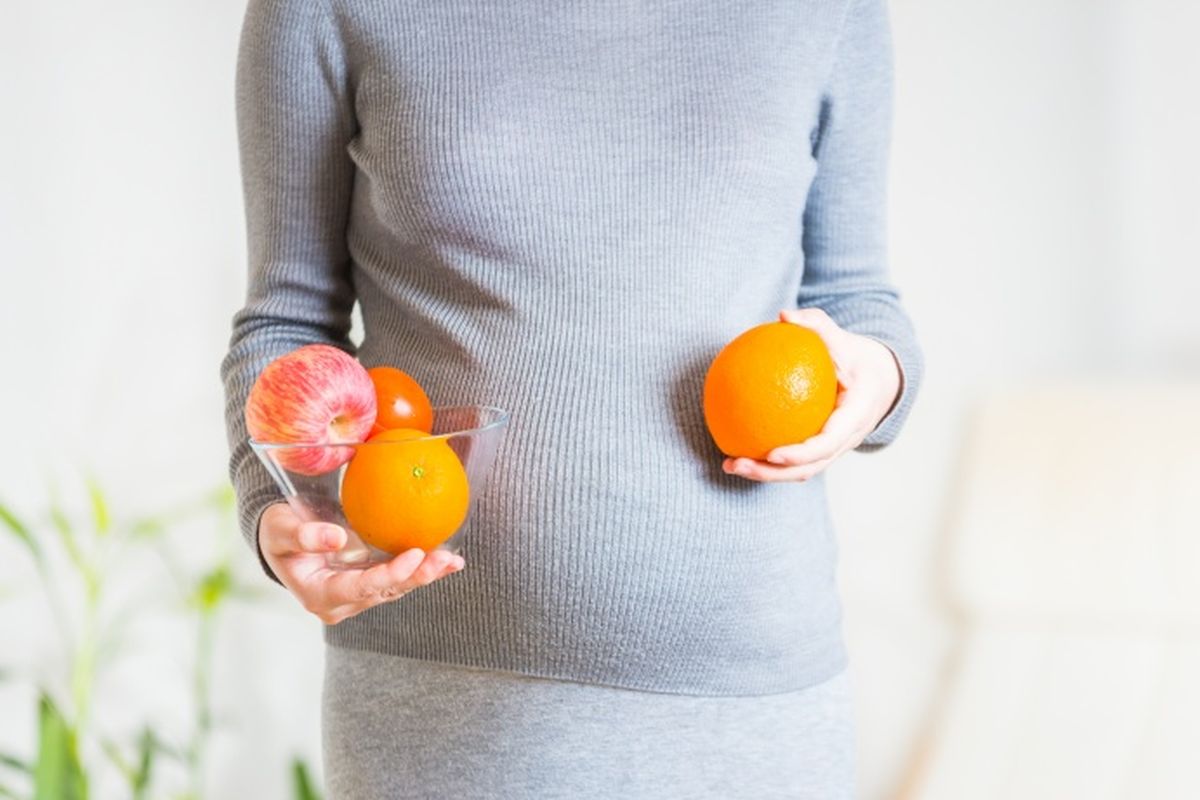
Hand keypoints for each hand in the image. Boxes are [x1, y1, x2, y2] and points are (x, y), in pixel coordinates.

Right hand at [258, 501, 464, 624]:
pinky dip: (423, 569)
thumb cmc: (277, 533)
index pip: (358, 588)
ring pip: (396, 589)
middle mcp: (342, 602)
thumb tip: (337, 539)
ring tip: (453, 560)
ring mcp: (357, 596)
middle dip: (416, 577)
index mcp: (318, 594)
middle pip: (384, 592)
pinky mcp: (370, 584)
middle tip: (443, 560)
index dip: (387, 575)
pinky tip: (449, 560)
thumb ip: (303, 535)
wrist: (281, 540)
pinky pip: (400, 579)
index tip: (413, 555)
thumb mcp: (280, 530)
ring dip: (426, 575)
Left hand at [722, 308, 901, 482]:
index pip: (828, 443)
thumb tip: (784, 315)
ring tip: (730, 465)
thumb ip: (818, 325)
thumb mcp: (845, 340)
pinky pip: (794, 461)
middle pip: (810, 468)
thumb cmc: (858, 358)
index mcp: (855, 417)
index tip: (772, 453)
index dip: (801, 453)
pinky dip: (768, 461)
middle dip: (772, 473)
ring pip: (801, 471)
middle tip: (738, 464)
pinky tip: (738, 449)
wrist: (882, 381)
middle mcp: (846, 440)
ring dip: (765, 474)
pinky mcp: (821, 449)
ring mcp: (834, 449)